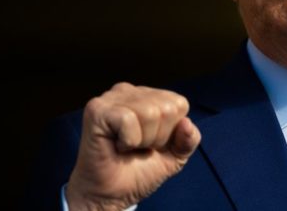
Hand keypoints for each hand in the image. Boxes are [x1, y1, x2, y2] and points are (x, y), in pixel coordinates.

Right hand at [65, 82, 201, 210]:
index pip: (179, 104)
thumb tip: (187, 123)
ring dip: (142, 140)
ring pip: (150, 113)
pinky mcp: (97, 109)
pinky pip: (128, 120)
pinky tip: (116, 145)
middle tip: (138, 147)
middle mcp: (130, 91)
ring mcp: (112, 97)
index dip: (171, 132)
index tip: (152, 143)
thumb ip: (189, 139)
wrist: (113, 195)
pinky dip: (128, 141)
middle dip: (157, 137)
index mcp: (150, 96)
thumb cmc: (140, 170)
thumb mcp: (176, 155)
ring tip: (127, 146)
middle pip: (167, 108)